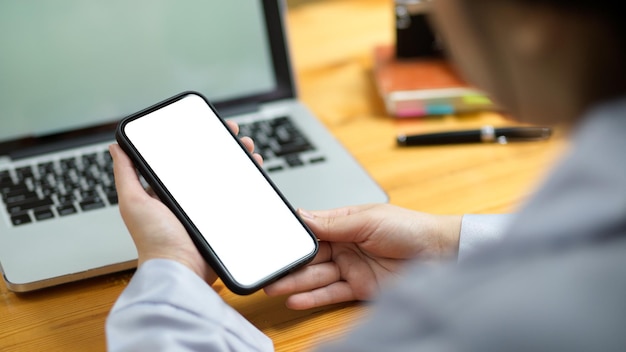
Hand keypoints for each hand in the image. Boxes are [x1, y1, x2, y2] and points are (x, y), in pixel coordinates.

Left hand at [110, 121, 261, 283]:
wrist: (181, 269)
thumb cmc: (153, 240)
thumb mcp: (132, 201)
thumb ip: (125, 173)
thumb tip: (116, 145)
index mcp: (167, 190)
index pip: (184, 157)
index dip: (196, 138)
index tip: (208, 124)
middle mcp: (189, 198)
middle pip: (211, 163)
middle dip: (224, 145)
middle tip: (234, 132)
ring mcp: (209, 208)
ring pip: (229, 176)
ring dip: (240, 159)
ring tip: (248, 148)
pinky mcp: (226, 219)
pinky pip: (241, 196)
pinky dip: (250, 181)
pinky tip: (256, 170)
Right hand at [264, 204, 461, 309]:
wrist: (439, 255)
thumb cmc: (409, 229)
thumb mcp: (367, 219)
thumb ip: (333, 222)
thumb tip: (303, 215)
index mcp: (346, 223)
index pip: (312, 231)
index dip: (294, 238)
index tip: (274, 243)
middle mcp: (346, 246)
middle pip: (310, 257)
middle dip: (289, 264)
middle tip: (268, 271)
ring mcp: (352, 268)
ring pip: (317, 277)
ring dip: (295, 282)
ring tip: (274, 287)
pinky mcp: (359, 288)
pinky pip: (331, 293)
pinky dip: (313, 298)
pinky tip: (296, 299)